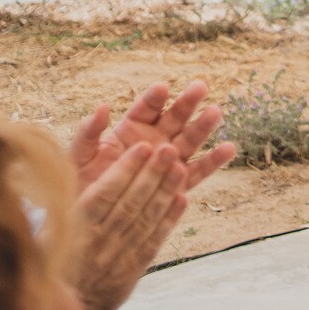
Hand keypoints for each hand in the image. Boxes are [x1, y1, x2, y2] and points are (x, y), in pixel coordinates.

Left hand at [68, 80, 237, 192]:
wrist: (89, 222)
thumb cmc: (82, 186)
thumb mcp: (79, 158)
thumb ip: (88, 133)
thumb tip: (102, 106)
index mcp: (130, 130)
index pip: (145, 109)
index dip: (154, 98)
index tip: (162, 88)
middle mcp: (154, 141)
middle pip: (174, 118)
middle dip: (186, 103)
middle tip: (200, 87)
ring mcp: (168, 161)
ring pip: (189, 140)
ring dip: (203, 126)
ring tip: (215, 112)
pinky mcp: (177, 184)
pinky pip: (198, 171)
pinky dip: (214, 161)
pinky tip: (228, 149)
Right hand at [74, 143, 188, 309]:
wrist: (69, 301)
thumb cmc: (60, 252)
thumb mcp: (52, 227)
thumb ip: (65, 198)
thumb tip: (65, 161)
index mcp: (75, 228)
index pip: (103, 195)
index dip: (124, 170)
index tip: (142, 147)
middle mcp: (98, 241)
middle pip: (129, 204)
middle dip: (151, 175)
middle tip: (169, 149)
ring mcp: (118, 255)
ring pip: (144, 220)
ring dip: (164, 193)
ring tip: (180, 168)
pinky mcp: (133, 269)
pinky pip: (153, 241)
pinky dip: (169, 220)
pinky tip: (182, 199)